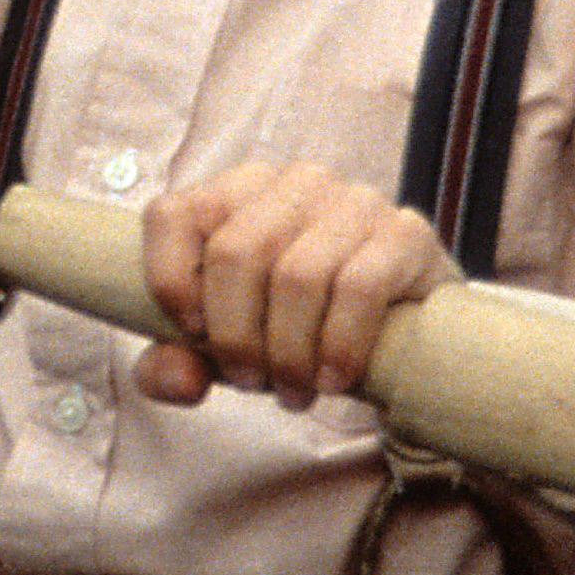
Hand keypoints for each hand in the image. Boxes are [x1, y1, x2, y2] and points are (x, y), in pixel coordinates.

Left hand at [136, 161, 457, 409]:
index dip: (169, 281)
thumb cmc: (295, 329)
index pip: (172, 215)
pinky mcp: (405, 232)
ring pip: (297, 276)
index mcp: (236, 192)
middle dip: (236, 336)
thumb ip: (176, 366)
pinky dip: (338, 346)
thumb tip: (180, 381)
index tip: (193, 335)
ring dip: (289, 354)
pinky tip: (333, 378)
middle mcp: (294, 183)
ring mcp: (354, 201)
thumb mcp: (225, 349)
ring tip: (295, 391)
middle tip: (253, 383)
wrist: (403, 333)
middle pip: (236, 253)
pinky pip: (359, 288)